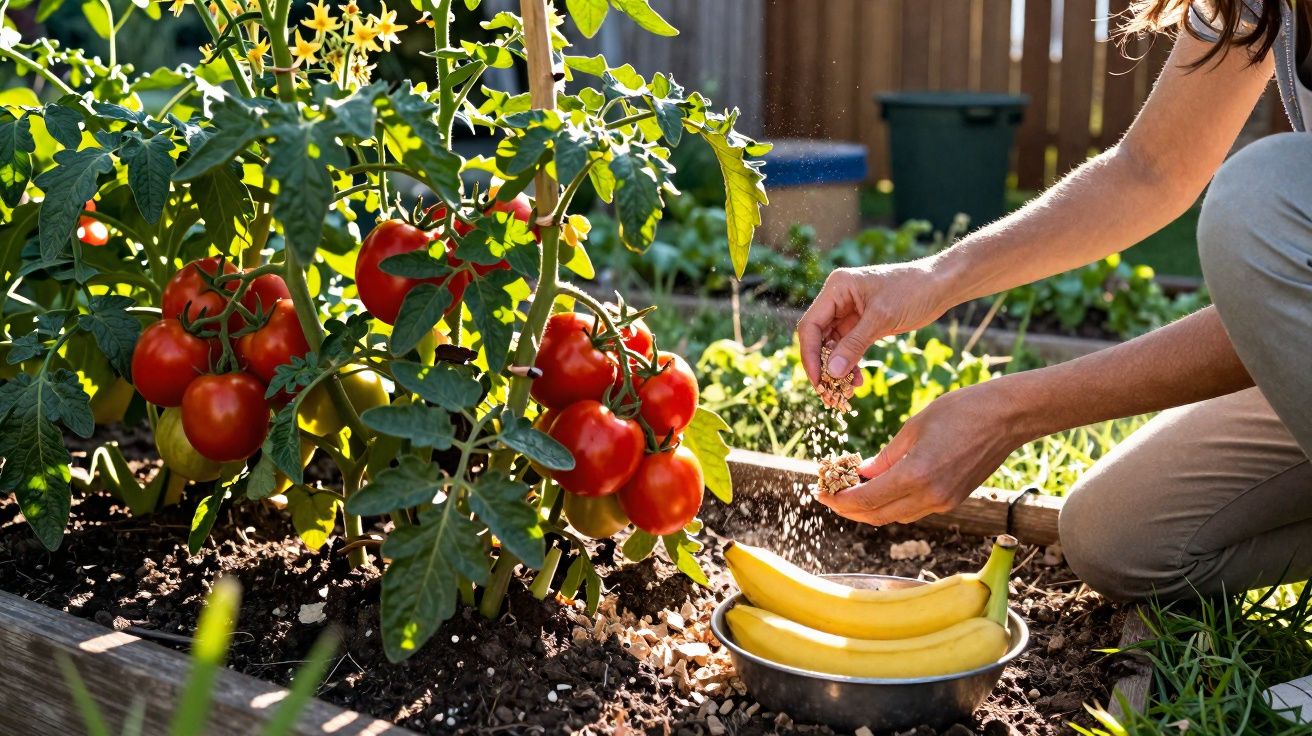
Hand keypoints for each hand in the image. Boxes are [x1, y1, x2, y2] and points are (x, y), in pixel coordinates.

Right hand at [796, 260, 948, 399]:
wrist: (941, 286)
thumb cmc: (913, 291)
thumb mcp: (882, 319)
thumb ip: (854, 345)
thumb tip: (832, 373)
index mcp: (837, 288)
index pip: (811, 325)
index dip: (810, 355)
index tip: (818, 381)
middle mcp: (838, 299)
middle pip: (818, 337)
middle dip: (823, 365)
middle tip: (828, 392)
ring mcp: (849, 312)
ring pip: (833, 346)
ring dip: (837, 368)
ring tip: (845, 391)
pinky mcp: (862, 323)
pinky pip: (848, 347)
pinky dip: (850, 364)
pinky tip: (858, 380)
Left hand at [816, 381, 1027, 526]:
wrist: (1008, 417)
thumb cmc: (961, 411)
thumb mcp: (913, 428)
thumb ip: (885, 457)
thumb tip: (863, 474)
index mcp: (916, 475)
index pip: (866, 500)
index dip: (840, 500)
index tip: (821, 493)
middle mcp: (930, 496)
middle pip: (878, 515)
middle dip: (849, 509)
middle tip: (830, 496)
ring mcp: (944, 502)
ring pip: (895, 516)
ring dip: (871, 509)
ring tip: (851, 491)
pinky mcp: (954, 500)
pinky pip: (914, 510)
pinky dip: (893, 504)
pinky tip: (881, 489)